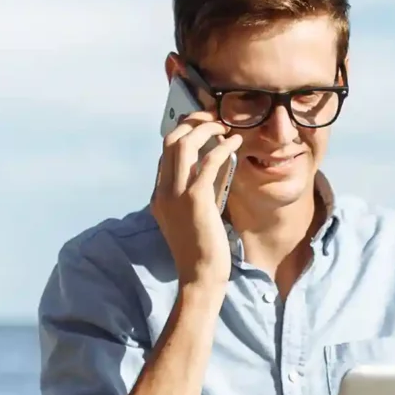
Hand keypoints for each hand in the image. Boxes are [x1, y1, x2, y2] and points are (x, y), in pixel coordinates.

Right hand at [152, 108, 238, 293]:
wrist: (200, 277)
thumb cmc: (202, 251)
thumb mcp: (192, 217)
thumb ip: (197, 193)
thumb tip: (215, 166)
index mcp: (160, 195)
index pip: (166, 152)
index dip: (185, 132)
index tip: (204, 126)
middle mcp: (163, 191)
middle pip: (171, 140)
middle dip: (192, 122)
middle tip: (214, 118)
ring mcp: (177, 194)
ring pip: (185, 144)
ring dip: (207, 129)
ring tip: (225, 126)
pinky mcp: (196, 199)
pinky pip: (208, 161)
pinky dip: (223, 147)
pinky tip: (235, 143)